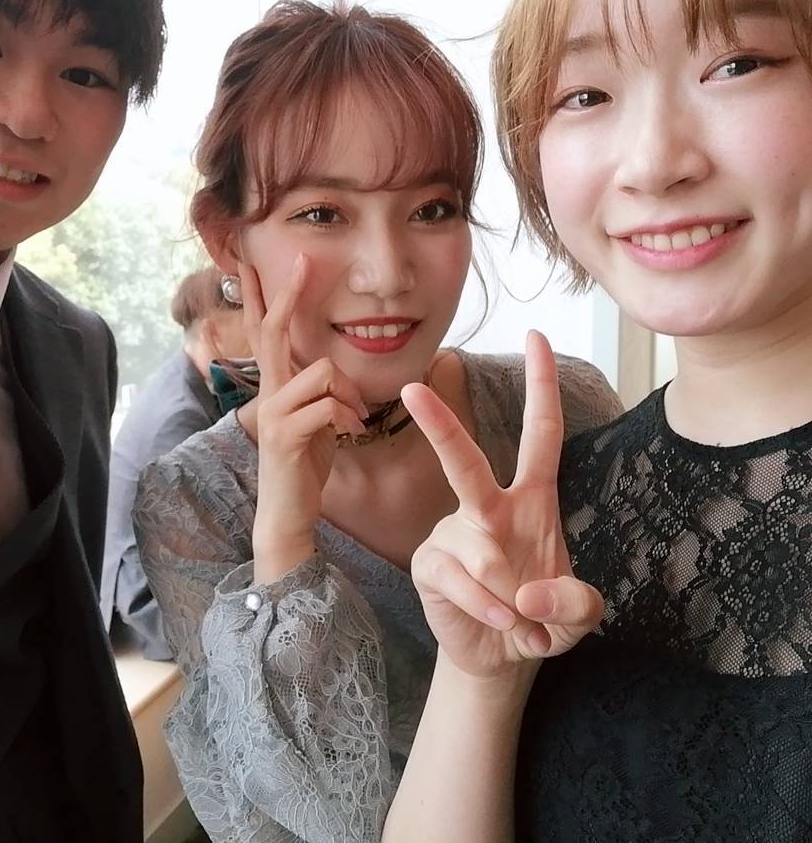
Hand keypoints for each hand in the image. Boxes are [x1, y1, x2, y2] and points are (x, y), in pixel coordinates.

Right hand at [240, 255, 367, 581]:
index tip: (253, 264)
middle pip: (273, 331)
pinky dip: (349, 417)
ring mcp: (274, 412)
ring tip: (353, 420)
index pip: (265, 332)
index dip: (262, 297)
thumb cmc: (304, 465)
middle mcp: (268, 393)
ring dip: (350, 393)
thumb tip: (334, 374)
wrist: (287, 514)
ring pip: (322, 371)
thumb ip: (318, 393)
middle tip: (304, 259)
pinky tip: (351, 435)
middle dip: (289, 293)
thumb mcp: (314, 421)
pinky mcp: (286, 434)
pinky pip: (329, 405)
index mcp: (276, 387)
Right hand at [405, 331, 602, 680]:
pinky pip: (458, 581)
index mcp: (531, 500)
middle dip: (440, 426)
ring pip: (477, 552)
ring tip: (523, 623)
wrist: (502, 657)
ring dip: (508, 595)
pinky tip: (502, 623)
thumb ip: (575, 603)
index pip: (541, 433)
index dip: (541, 385)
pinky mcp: (429, 564)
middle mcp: (488, 508)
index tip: (538, 336)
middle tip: (413, 392)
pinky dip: (487, 608)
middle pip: (465, 461)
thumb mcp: (579, 616)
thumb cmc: (542, 619)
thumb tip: (526, 591)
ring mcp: (453, 534)